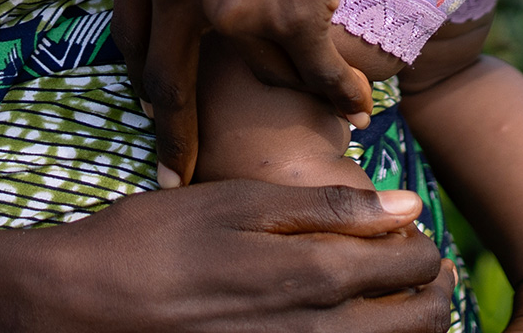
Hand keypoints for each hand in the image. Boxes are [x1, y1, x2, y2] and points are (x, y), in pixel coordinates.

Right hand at [16, 178, 456, 331]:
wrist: (88, 306)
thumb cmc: (156, 241)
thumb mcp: (236, 202)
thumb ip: (327, 206)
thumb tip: (406, 204)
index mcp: (315, 274)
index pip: (413, 263)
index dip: (425, 242)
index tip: (410, 229)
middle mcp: (318, 331)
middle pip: (420, 321)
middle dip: (433, 290)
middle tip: (418, 266)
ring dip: (407, 324)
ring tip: (389, 297)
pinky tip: (342, 323)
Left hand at [118, 0, 422, 179]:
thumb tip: (170, 13)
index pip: (129, 35)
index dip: (142, 85)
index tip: (152, 118)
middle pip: (164, 78)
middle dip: (172, 134)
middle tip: (177, 172)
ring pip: (247, 74)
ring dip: (281, 98)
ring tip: (299, 117)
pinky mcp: (281, 11)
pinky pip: (311, 69)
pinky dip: (337, 90)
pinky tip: (356, 104)